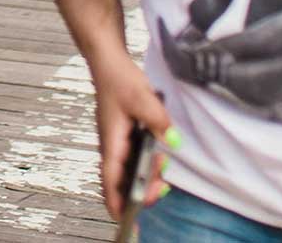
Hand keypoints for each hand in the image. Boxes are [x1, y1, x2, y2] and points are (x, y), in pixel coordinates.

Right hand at [91, 49, 171, 221]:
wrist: (108, 61)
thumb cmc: (119, 79)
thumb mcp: (142, 98)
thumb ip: (158, 121)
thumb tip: (173, 141)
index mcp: (111, 141)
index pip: (110, 179)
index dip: (116, 200)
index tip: (125, 218)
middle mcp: (111, 145)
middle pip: (120, 180)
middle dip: (140, 190)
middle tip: (161, 189)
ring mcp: (115, 141)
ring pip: (127, 169)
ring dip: (145, 175)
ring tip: (163, 165)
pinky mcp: (122, 135)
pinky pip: (131, 157)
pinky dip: (144, 163)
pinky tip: (158, 156)